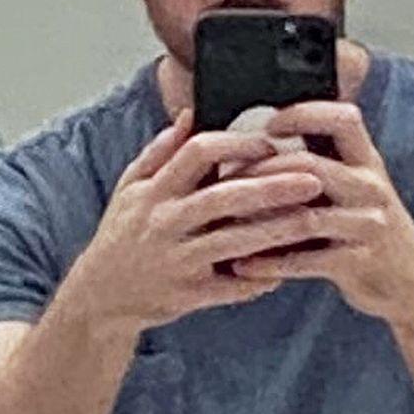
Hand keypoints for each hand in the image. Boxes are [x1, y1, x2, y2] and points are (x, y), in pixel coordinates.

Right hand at [55, 115, 347, 328]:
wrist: (99, 298)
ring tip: (315, 218)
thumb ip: (160, 151)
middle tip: (314, 178)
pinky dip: (261, 278)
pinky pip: (232, 287)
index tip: (271, 144)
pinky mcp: (188, 295)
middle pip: (224, 197)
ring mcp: (177, 261)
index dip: (237, 145)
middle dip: (272, 186)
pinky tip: (290, 267)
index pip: (197, 153)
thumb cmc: (121, 235)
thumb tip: (190, 114)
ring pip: (235, 243)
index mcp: (154, 191)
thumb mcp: (129, 188)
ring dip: (278, 231)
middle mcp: (165, 223)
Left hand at [222, 95, 413, 321]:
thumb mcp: (360, 187)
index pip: (343, 118)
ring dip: (258, 221)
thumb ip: (327, 162)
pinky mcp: (358, 263)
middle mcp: (371, 188)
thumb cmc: (372, 231)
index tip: (268, 123)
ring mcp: (367, 226)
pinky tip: (242, 265)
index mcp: (368, 162)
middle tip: (225, 180)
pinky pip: (306, 261)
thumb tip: (273, 137)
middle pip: (312, 166)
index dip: (304, 113)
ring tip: (224, 224)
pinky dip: (270, 264)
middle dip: (262, 171)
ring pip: (304, 217)